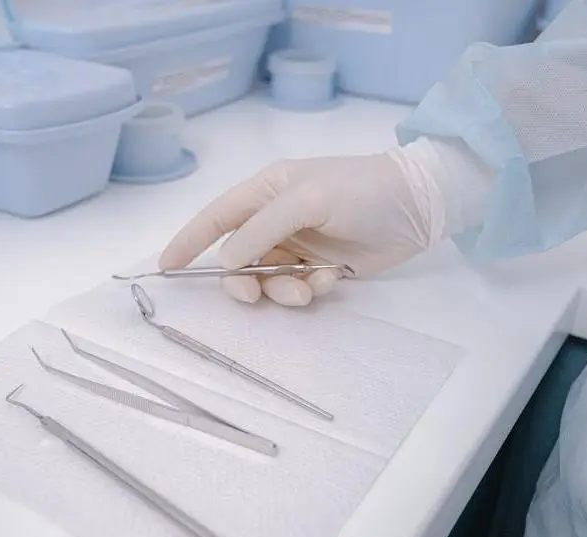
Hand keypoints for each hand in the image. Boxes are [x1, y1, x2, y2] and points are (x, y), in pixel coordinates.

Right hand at [158, 142, 450, 305]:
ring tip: (308, 289)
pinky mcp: (322, 267)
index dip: (190, 242)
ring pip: (267, 279)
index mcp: (267, 191)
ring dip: (281, 290)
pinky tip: (332, 279)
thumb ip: (261, 230)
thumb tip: (225, 261)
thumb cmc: (360, 189)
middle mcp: (278, 218)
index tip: (166, 268)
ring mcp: (300, 245)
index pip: (217, 217)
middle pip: (239, 258)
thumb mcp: (306, 200)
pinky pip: (298, 287)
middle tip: (253, 297)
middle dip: (243, 281)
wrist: (419, 205)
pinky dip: (310, 289)